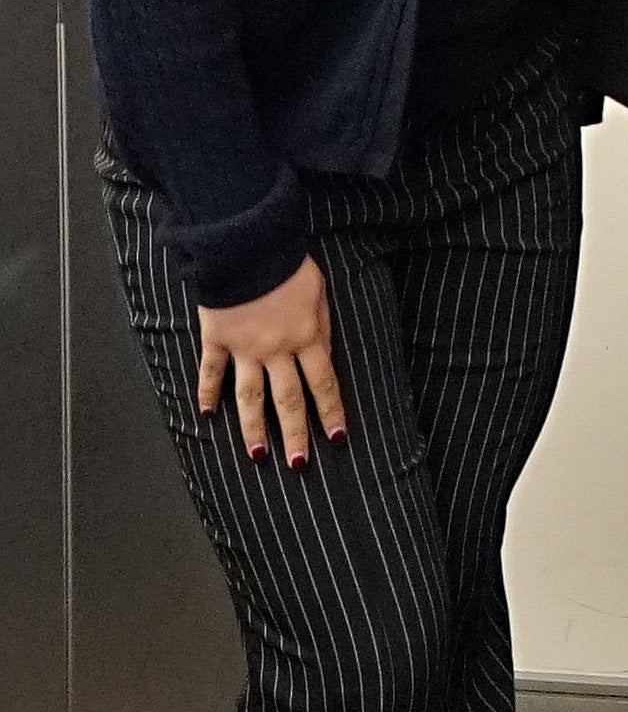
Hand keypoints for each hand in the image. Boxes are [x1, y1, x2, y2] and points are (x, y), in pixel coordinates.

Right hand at [189, 258, 346, 467]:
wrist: (249, 247)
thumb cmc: (290, 265)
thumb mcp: (320, 294)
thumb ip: (321, 327)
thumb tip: (322, 354)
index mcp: (308, 338)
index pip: (323, 384)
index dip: (331, 413)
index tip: (336, 439)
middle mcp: (277, 350)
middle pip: (287, 400)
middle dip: (294, 434)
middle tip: (298, 464)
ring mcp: (243, 349)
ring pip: (249, 397)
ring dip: (253, 428)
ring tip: (258, 455)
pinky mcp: (216, 340)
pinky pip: (211, 373)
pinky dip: (207, 395)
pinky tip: (207, 417)